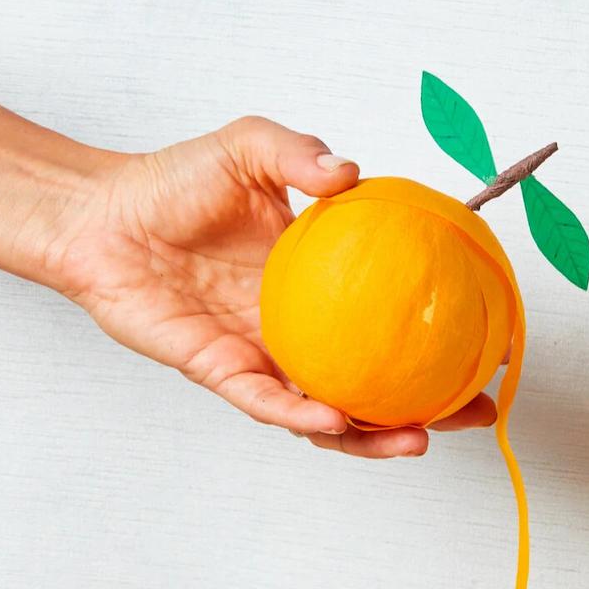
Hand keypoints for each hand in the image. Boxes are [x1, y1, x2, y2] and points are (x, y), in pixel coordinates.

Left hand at [45, 117, 497, 457]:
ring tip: (418, 440)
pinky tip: (336, 420)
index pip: (387, 320)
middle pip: (373, 383)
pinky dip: (300, 416)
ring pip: (327, 414)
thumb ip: (299, 155)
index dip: (435, 337)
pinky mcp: (220, 372)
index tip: (487, 344)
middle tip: (474, 414)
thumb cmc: (171, 185)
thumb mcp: (247, 149)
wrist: (102, 217)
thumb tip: (351, 172)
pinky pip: (267, 402)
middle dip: (425, 407)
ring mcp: (262, 357)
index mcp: (316, 286)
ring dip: (371, 435)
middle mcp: (297, 331)